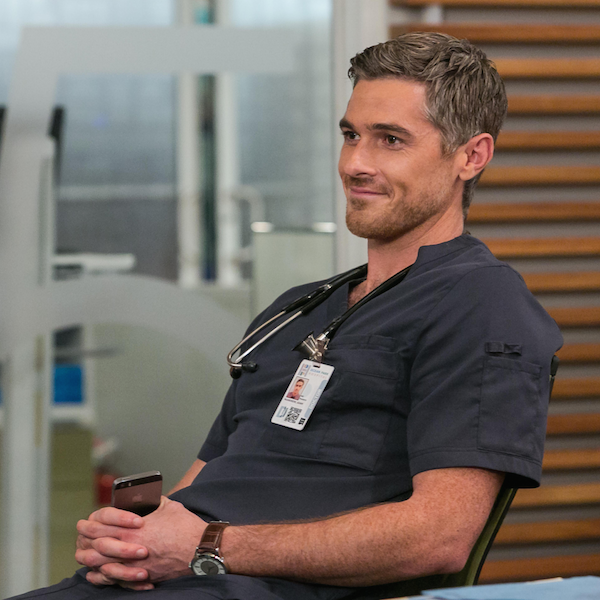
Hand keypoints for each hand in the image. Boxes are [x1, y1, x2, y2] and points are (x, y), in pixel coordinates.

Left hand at [76, 497, 205, 589]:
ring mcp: (132, 565)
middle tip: (80, 537)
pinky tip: (97, 573)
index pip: (100, 526)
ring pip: (100, 565)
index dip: (88, 525)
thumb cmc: (184, 526)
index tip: (84, 523)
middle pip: (95, 546)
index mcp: (132, 528)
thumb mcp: (167, 505)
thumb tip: (145, 498)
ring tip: (84, 555)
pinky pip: (113, 580)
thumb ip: (151, 502)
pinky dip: (101, 577)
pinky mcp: (140, 577)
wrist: (199, 548)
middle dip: (84, 541)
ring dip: (89, 560)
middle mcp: (128, 547)